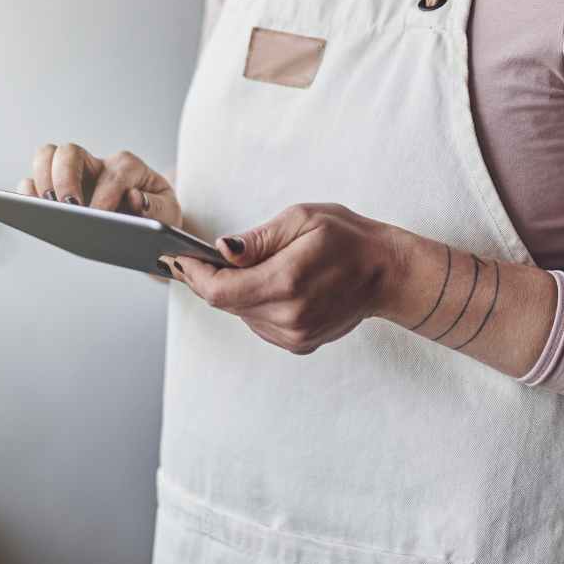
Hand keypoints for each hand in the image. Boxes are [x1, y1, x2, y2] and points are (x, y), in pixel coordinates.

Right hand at [17, 143, 181, 228]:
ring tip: (48, 209)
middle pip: (70, 151)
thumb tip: (134, 199)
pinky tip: (34, 214)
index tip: (100, 216)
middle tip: (69, 208)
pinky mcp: (55, 190)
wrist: (147, 224)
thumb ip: (157, 207)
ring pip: (47, 157)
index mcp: (128, 167)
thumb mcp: (169, 214)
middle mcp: (97, 164)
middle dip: (65, 177)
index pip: (115, 172)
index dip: (106, 194)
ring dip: (42, 179)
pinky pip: (31, 182)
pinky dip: (28, 194)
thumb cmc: (157, 216)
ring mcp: (73, 175)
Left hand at [160, 203, 396, 354]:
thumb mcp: (302, 219)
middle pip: (226, 303)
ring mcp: (295, 335)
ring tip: (249, 265)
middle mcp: (289, 316)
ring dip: (235, 292)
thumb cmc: (347, 238)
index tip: (176, 258)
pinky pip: (260, 323)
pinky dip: (255, 303)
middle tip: (197, 256)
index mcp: (286, 282)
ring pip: (241, 314)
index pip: (219, 291)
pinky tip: (271, 283)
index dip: (192, 275)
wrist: (387, 272)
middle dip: (210, 279)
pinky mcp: (300, 344)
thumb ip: (258, 239)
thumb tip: (221, 250)